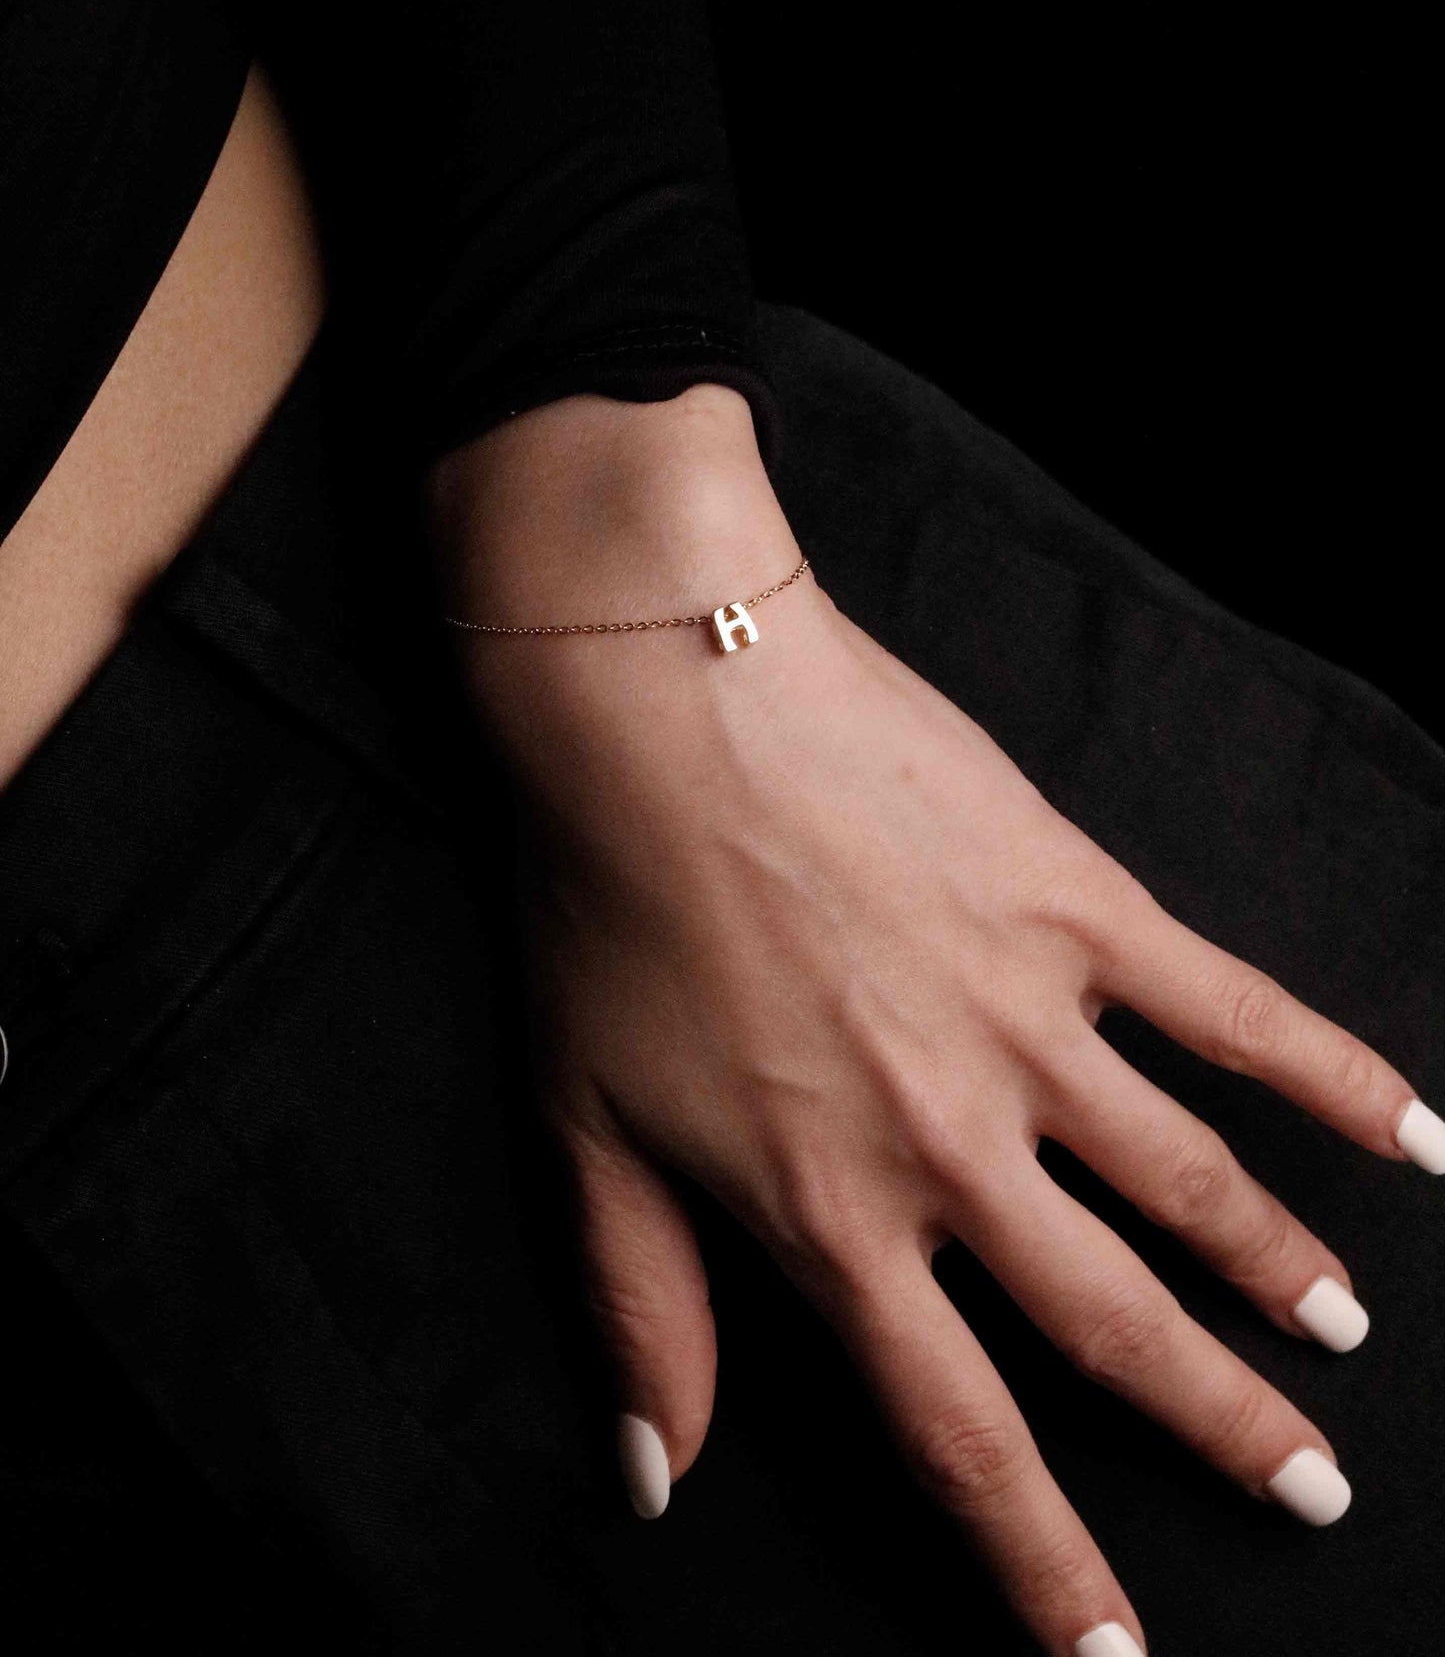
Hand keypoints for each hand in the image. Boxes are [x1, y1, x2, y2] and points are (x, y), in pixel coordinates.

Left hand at [425, 385, 1440, 1656]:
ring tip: (1343, 1336)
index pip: (961, 1435)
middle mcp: (954, 1146)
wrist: (659, 703)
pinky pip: (1230, 1009)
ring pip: (1192, 1186)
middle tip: (1311, 1488)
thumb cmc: (604, 910)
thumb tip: (656, 1478)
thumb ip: (637, 1312)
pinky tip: (1413, 1127)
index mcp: (832, 1216)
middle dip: (1218, 1427)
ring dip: (1281, 1271)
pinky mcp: (1076, 906)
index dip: (1044, 1564)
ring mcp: (1032, 1022)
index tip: (1118, 1656)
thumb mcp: (583, 1131)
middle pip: (1114, 1325)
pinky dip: (1328, 1074)